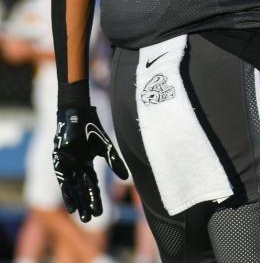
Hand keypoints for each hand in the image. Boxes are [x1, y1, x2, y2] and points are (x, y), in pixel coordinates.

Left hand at [52, 107, 128, 221]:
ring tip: (78, 215)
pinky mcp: (59, 161)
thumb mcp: (106, 147)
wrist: (78, 114)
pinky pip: (63, 179)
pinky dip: (67, 191)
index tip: (98, 213)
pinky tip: (70, 202)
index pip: (92, 185)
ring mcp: (67, 165)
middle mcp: (76, 167)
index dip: (95, 198)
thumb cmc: (92, 128)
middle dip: (85, 203)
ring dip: (75, 201)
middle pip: (81, 189)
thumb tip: (126, 177)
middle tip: (88, 219)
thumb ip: (114, 162)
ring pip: (72, 187)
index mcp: (87, 164)